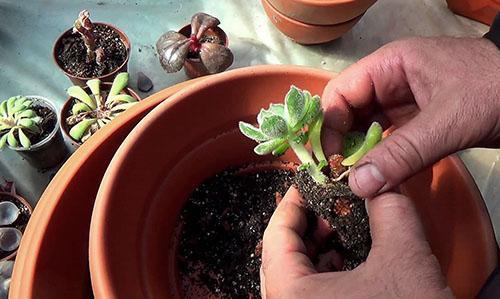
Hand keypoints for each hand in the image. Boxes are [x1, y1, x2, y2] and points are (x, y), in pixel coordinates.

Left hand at [260, 187, 452, 297]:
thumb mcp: (405, 260)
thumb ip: (390, 211)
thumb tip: (381, 185)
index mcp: (291, 295)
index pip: (275, 237)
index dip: (291, 204)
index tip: (304, 184)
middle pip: (281, 257)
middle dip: (306, 226)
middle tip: (327, 205)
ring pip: (293, 278)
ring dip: (315, 249)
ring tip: (338, 230)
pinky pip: (306, 295)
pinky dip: (322, 274)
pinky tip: (345, 262)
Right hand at [321, 37, 499, 197]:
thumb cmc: (496, 91)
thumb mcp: (447, 121)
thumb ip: (402, 153)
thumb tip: (359, 185)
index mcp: (390, 66)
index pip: (341, 92)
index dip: (329, 125)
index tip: (330, 160)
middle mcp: (390, 82)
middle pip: (350, 112)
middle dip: (343, 143)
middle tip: (341, 176)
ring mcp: (404, 102)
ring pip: (367, 129)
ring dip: (361, 155)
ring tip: (357, 181)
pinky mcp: (417, 122)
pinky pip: (388, 140)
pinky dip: (382, 159)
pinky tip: (379, 177)